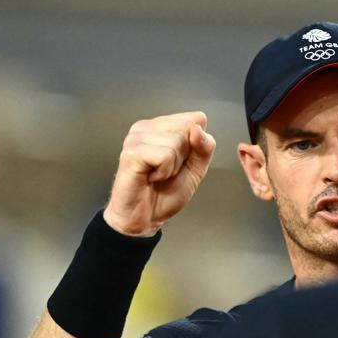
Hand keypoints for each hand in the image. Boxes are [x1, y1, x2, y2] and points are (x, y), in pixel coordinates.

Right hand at [104, 111, 216, 236]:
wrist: (145, 218)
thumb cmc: (164, 194)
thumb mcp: (196, 169)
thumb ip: (205, 147)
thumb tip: (198, 129)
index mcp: (162, 126)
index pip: (197, 119)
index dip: (197, 145)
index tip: (181, 162)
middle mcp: (147, 127)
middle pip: (188, 127)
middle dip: (185, 156)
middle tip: (167, 170)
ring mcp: (137, 137)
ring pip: (177, 142)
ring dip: (173, 166)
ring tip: (158, 175)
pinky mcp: (132, 152)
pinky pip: (164, 156)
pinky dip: (164, 172)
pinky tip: (150, 177)